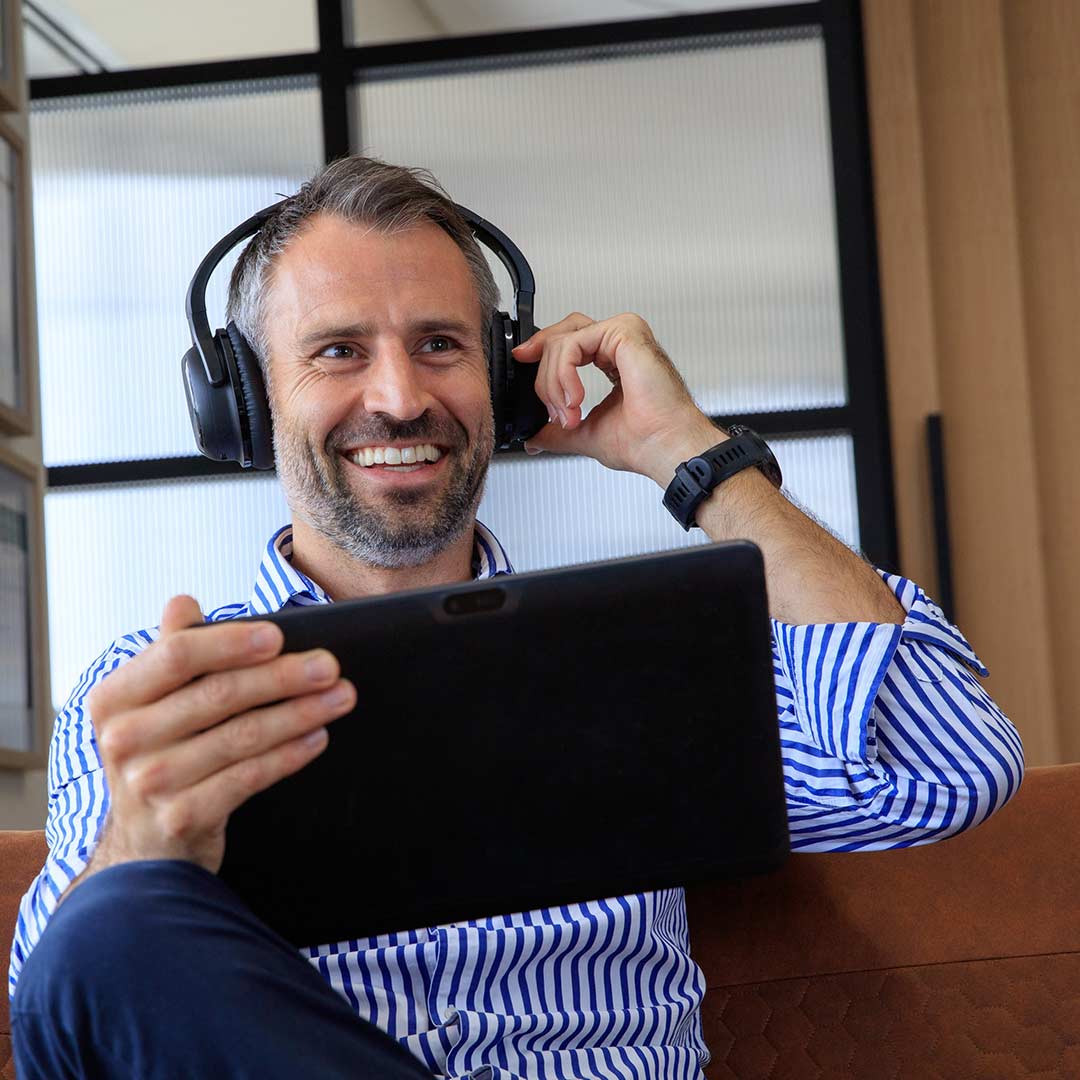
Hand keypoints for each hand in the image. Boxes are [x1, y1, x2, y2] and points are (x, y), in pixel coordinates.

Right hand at [84, 595, 355, 875]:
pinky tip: (317, 737)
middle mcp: (124, 739)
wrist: (145, 844)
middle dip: (284, 677)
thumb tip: (182, 603)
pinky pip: (249, 777)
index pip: (176, 655)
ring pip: (242, 736)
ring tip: (339, 697)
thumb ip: (170, 652)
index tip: (278, 636)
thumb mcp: (152, 703)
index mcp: (114, 698)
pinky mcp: (182, 817)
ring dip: (300, 713)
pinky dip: (289, 755)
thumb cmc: (160, 753)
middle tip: (330, 666)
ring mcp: (151, 783)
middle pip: (219, 695)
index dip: (230, 643)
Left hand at [514, 312, 718, 483]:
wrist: (665, 447)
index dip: (542, 350)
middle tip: (551, 408)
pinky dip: (564, 374)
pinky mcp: (624, 332)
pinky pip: (572, 343)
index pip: (569, 341)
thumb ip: (557, 431)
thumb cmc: (645, 441)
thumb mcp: (585, 433)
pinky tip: (575, 400)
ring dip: (554, 382)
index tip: (522, 362)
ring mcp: (623, 333)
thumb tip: (534, 438)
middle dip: (544, 374)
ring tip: (569, 413)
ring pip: (563, 341)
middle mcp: (620, 343)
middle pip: (562, 335)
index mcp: (614, 359)